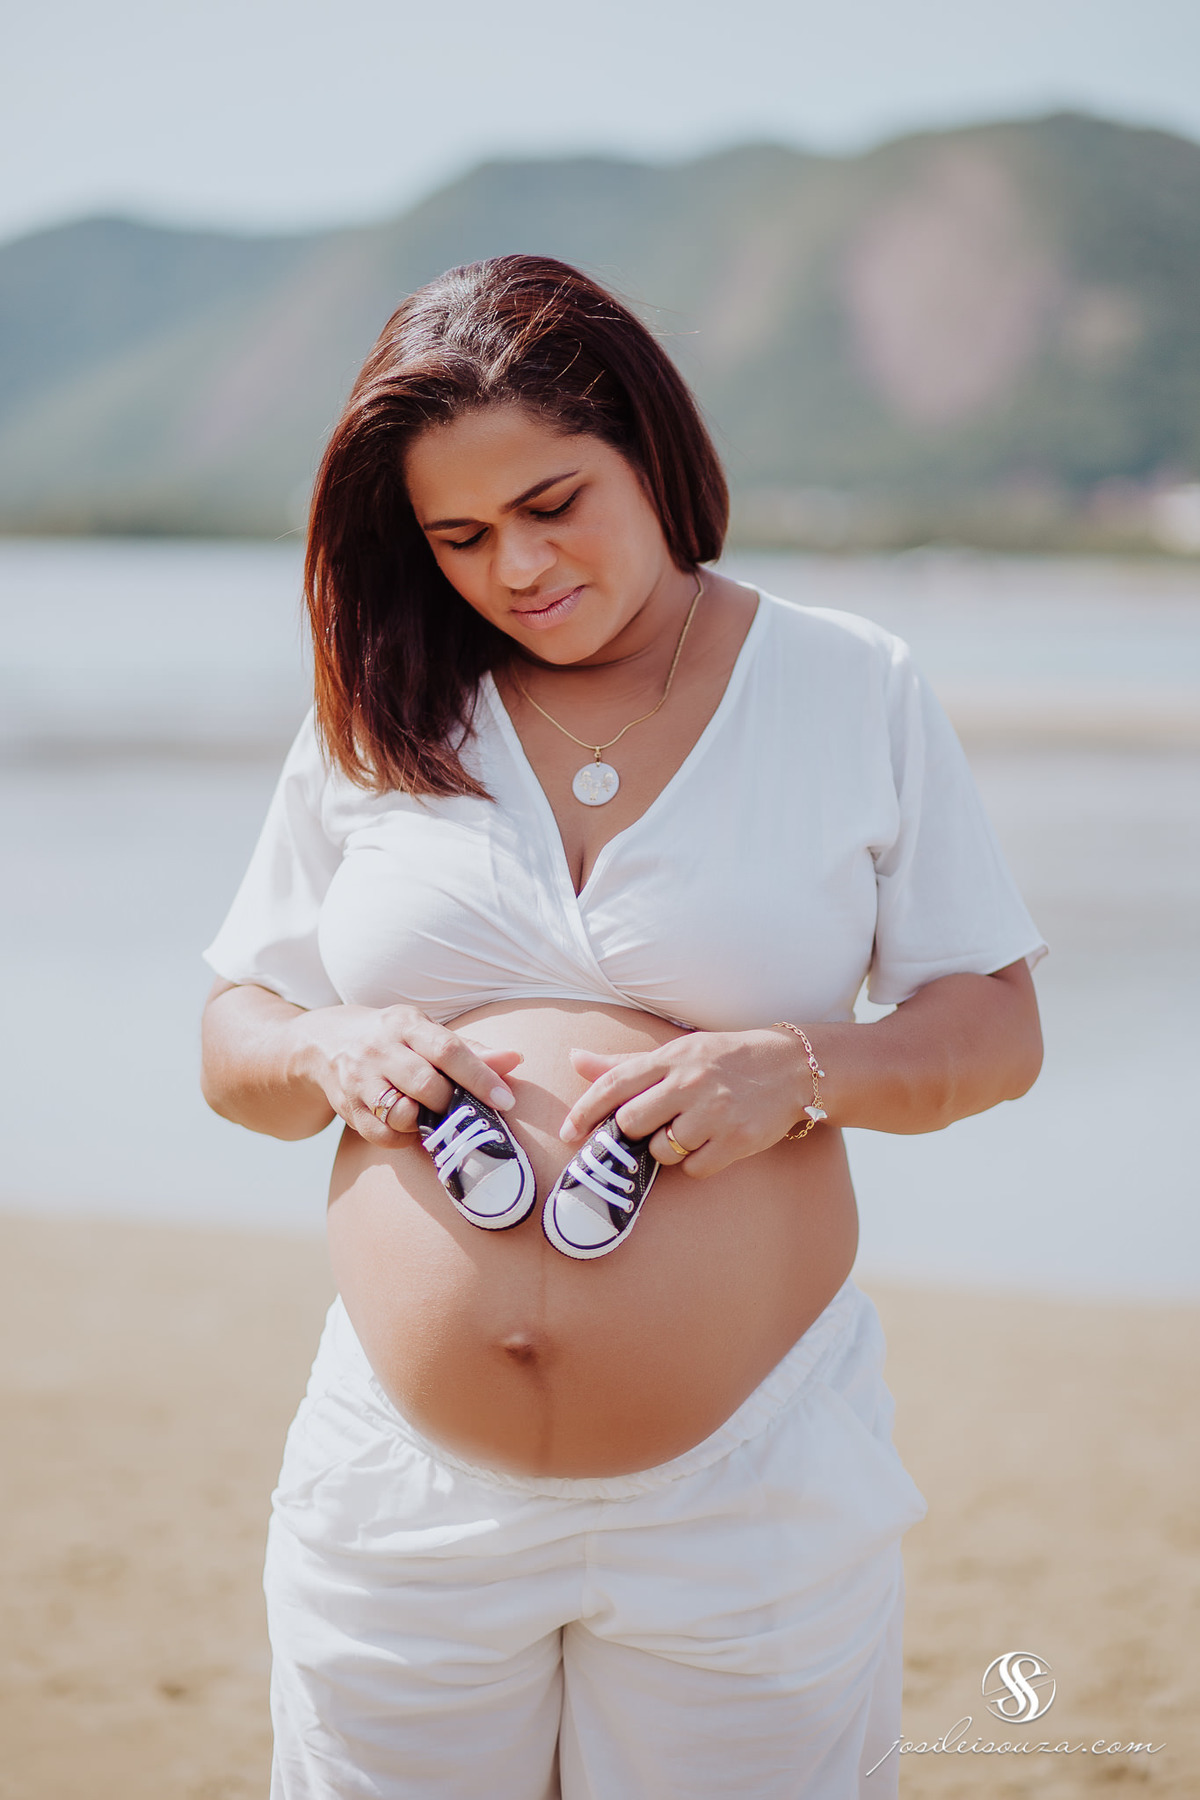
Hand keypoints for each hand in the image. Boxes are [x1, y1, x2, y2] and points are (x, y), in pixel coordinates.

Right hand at [299, 1003, 522, 1145]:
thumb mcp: (426, 1032)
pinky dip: (404, 1138)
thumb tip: (516, 1060)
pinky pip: (383, 1135)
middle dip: (452, 1103)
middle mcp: (379, 1049)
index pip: (448, 1050)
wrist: (325, 1043)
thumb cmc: (393, 1039)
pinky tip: (410, 1126)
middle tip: (465, 1110)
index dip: (480, 1078)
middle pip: (426, 1085)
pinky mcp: (347, 1108)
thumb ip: (471, 1049)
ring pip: (401, 1113)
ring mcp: (359, 1079)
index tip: (506, 1100)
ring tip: (433, 1115)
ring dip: (426, 1122)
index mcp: (405, 1025)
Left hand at [558, 1028, 817, 1177]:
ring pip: (661, 1151)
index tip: (567, 1133)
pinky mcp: (737, 1139)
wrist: (791, 1066)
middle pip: (631, 1122)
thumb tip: (575, 1059)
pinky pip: (695, 1168)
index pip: (614, 1084)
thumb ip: (625, 1063)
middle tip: (646, 1130)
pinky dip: (695, 1162)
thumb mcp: (678, 1050)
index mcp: (671, 1057)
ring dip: (665, 1150)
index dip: (584, 1111)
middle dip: (630, 1133)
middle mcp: (691, 1082)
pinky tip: (710, 1144)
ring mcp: (715, 1112)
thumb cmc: (725, 1059)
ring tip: (686, 1132)